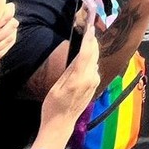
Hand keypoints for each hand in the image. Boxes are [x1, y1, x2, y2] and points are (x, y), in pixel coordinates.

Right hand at [36, 13, 100, 148]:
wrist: (60, 124)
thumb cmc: (53, 106)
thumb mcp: (57, 86)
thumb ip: (69, 70)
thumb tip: (78, 56)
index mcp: (79, 78)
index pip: (87, 53)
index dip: (89, 38)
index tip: (90, 26)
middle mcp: (91, 78)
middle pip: (94, 53)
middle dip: (92, 39)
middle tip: (90, 25)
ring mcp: (94, 82)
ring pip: (95, 59)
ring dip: (92, 47)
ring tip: (88, 35)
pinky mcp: (95, 84)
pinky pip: (94, 66)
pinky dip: (91, 57)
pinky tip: (87, 53)